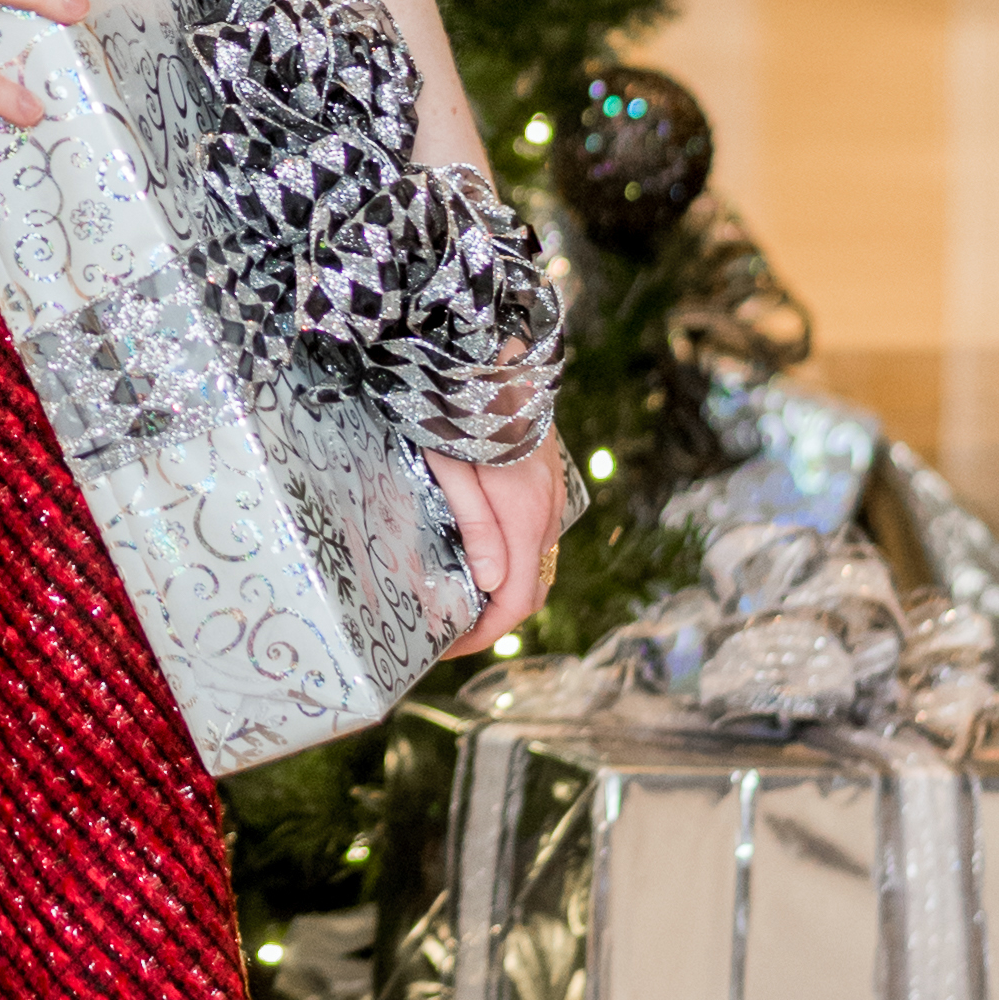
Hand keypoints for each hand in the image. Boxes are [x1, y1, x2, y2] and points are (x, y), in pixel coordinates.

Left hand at [432, 430, 575, 659]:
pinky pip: (536, 537)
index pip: (516, 601)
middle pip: (531, 590)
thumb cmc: (456, 408)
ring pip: (536, 564)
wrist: (489, 352)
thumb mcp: (451, 469)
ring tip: (458, 599)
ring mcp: (552, 497)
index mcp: (524, 516)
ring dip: (504, 591)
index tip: (446, 647)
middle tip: (448, 630)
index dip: (484, 634)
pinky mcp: (545, 483)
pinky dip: (512, 562)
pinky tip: (479, 558)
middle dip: (493, 620)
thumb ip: (476, 527)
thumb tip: (491, 586)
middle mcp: (548, 512)